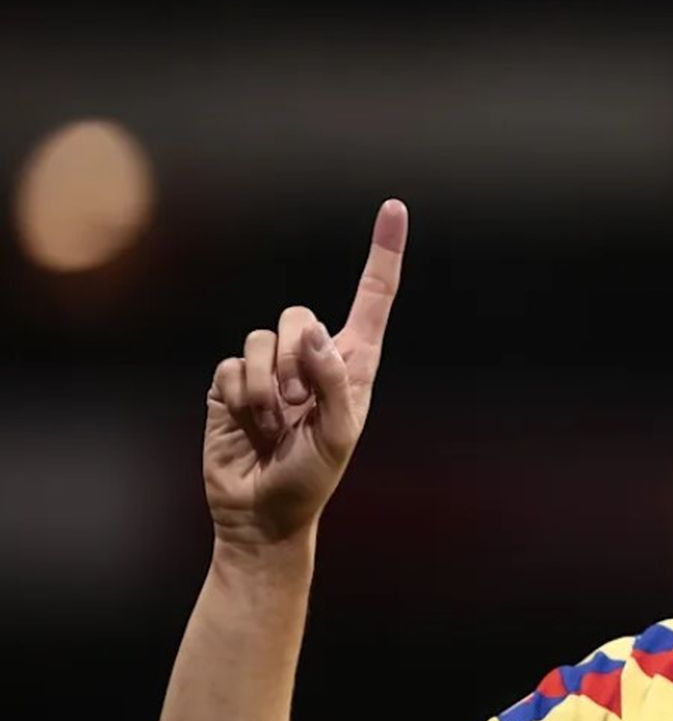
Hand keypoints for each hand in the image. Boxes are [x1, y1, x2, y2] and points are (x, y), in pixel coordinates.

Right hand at [203, 200, 407, 545]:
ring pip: (260, 340)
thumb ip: (334, 381)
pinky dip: (239, 398)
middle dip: (294, 360)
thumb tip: (315, 332)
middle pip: (298, 314)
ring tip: (273, 426)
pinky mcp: (230, 381)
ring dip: (266, 390)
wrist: (259, 512)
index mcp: (354, 366)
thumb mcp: (338, 436)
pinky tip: (247, 426)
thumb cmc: (311, 479)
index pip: (373, 299)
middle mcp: (313, 358)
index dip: (383, 254)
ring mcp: (270, 368)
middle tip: (296, 409)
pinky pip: (230, 365)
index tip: (394, 208)